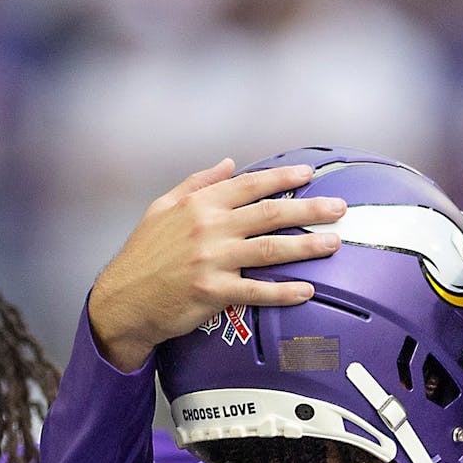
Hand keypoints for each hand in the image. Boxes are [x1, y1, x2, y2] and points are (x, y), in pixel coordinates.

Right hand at [88, 157, 345, 370]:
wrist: (123, 300)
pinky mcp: (212, 291)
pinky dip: (284, 292)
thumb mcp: (162, 208)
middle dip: (309, 209)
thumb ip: (198, 183)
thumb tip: (229, 163)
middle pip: (269, 214)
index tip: (310, 174)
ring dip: (306, 245)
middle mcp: (208, 228)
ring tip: (334, 243)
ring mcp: (212, 260)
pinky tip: (308, 291)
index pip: (249, 185)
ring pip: (270, 249)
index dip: (282, 178)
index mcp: (199, 204)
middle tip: (339, 209)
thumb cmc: (144, 254)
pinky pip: (257, 290)